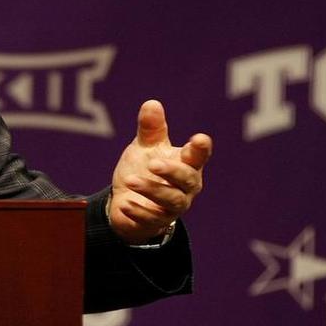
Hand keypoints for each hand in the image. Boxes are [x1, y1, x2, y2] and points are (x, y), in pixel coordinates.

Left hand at [110, 100, 211, 244]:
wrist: (128, 201)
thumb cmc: (144, 170)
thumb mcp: (145, 148)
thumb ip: (151, 129)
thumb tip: (151, 103)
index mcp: (186, 164)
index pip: (198, 156)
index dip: (200, 149)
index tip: (199, 139)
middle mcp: (185, 187)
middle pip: (187, 179)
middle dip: (172, 171)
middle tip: (153, 163)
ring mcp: (173, 206)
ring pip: (170, 200)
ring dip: (151, 189)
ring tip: (130, 181)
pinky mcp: (157, 222)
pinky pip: (151, 219)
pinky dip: (139, 211)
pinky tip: (125, 204)